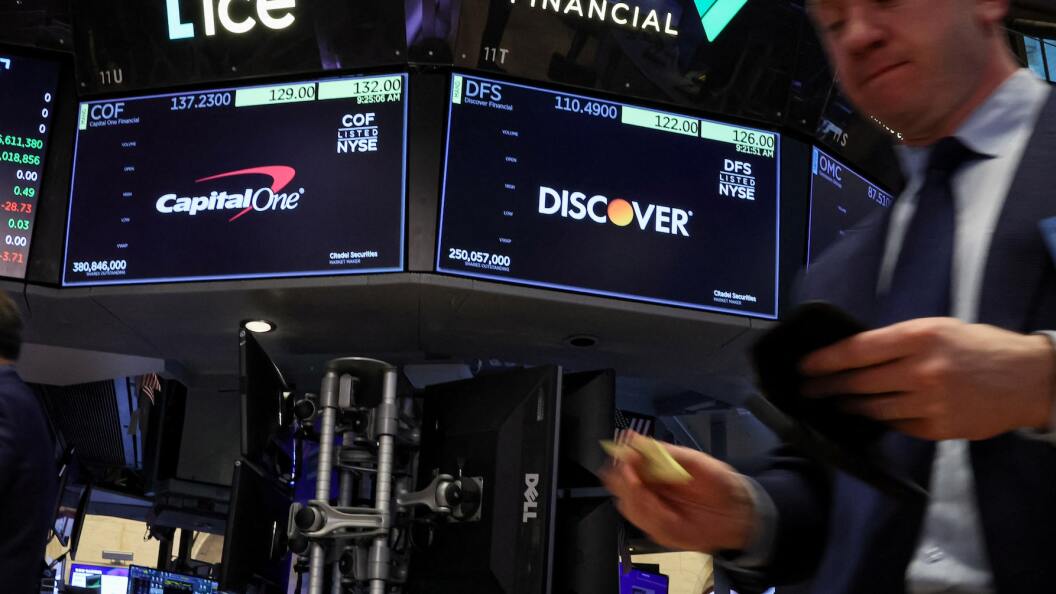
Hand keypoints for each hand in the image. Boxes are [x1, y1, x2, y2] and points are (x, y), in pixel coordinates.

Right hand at [600, 434, 755, 552]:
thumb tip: (632, 438)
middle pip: (618, 488)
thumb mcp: (693, 461)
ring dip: (640, 503)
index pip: (621, 466)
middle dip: (625, 485)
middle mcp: (648, 491)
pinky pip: (647, 526)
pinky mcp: (661, 532)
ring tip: (659, 501)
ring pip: (629, 507)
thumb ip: (662, 452)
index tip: (625, 462)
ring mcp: (652, 513)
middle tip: (638, 482)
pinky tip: (668, 514)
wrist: (737, 512)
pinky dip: (654, 518)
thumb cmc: (717, 482)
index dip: (619, 464)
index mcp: (652, 471)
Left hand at [801, 317, 1055, 439]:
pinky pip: (897, 425)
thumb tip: (854, 354)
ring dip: (848, 407)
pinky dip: (881, 420)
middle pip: (859, 382)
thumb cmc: (979, 347)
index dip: (825, 361)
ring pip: (873, 408)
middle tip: (807, 390)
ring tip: (832, 404)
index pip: (857, 350)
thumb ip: (899, 341)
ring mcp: (930, 402)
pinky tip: (868, 416)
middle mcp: (921, 370)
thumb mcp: (938, 329)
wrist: (1030, 380)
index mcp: (919, 337)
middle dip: (827, 387)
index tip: (804, 367)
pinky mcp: (938, 428)